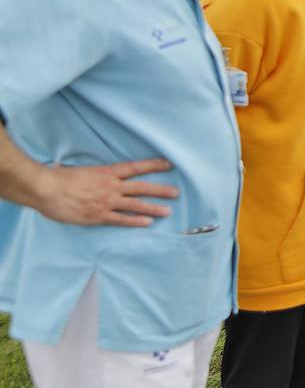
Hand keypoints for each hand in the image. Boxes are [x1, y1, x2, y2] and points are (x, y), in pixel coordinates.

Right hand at [35, 158, 177, 226]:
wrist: (46, 189)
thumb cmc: (61, 178)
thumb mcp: (84, 170)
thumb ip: (97, 174)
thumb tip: (104, 175)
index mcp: (107, 172)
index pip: (136, 167)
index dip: (154, 165)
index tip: (168, 164)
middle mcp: (111, 186)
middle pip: (142, 187)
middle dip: (160, 190)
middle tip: (176, 193)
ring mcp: (106, 201)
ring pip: (136, 204)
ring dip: (153, 208)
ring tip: (167, 211)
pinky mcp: (99, 215)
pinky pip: (121, 219)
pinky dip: (135, 221)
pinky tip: (147, 223)